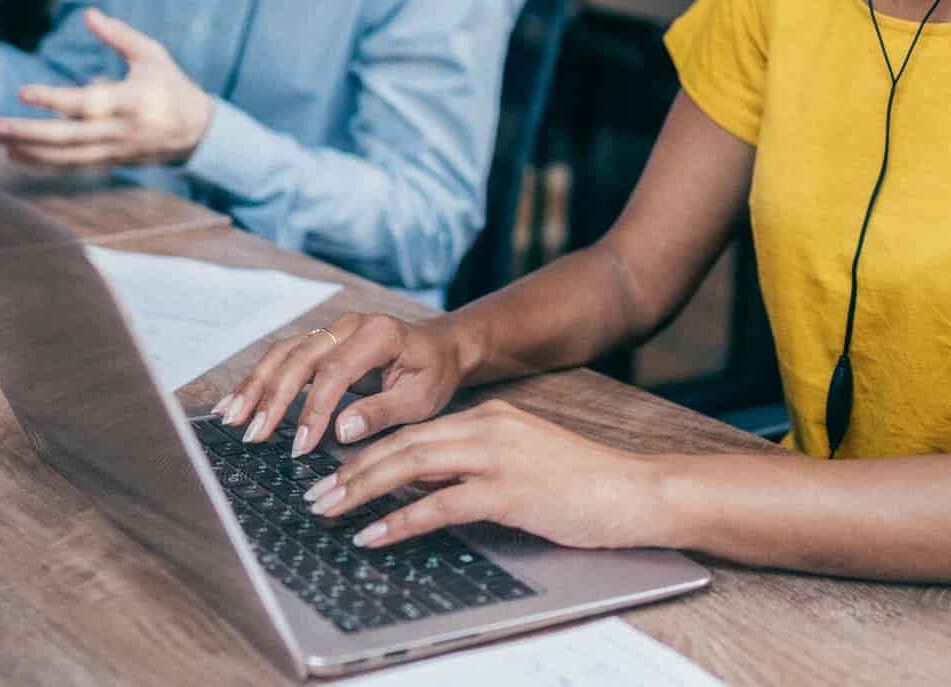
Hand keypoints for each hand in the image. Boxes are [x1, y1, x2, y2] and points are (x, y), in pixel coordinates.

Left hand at [0, 10, 211, 167]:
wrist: (196, 132)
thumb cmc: (171, 85)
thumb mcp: (152, 54)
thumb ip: (119, 35)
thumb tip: (88, 14)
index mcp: (132, 102)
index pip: (86, 103)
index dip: (53, 99)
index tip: (22, 91)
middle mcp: (120, 131)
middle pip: (68, 136)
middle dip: (30, 132)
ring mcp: (114, 151)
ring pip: (66, 156)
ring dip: (30, 150)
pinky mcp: (109, 162)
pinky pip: (71, 165)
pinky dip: (42, 163)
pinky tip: (16, 156)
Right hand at [213, 312, 465, 456]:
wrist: (440, 347)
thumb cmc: (433, 374)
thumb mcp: (421, 398)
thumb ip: (382, 411)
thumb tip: (342, 431)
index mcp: (377, 334)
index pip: (335, 371)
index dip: (314, 409)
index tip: (301, 445)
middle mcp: (347, 325)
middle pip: (299, 357)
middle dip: (272, 398)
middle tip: (253, 434)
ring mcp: (330, 330)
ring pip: (282, 353)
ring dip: (255, 386)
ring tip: (230, 418)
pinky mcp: (319, 341)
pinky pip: (282, 356)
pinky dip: (258, 379)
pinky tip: (236, 402)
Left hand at [300, 399, 663, 551]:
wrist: (635, 491)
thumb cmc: (583, 483)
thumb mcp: (523, 459)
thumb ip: (478, 463)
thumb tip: (428, 486)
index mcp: (489, 416)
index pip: (414, 430)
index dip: (370, 450)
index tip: (336, 469)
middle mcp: (487, 427)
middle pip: (403, 443)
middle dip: (352, 468)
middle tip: (315, 492)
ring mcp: (497, 457)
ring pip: (411, 466)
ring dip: (362, 489)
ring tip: (328, 509)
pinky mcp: (508, 492)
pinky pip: (439, 506)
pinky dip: (399, 520)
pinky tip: (372, 534)